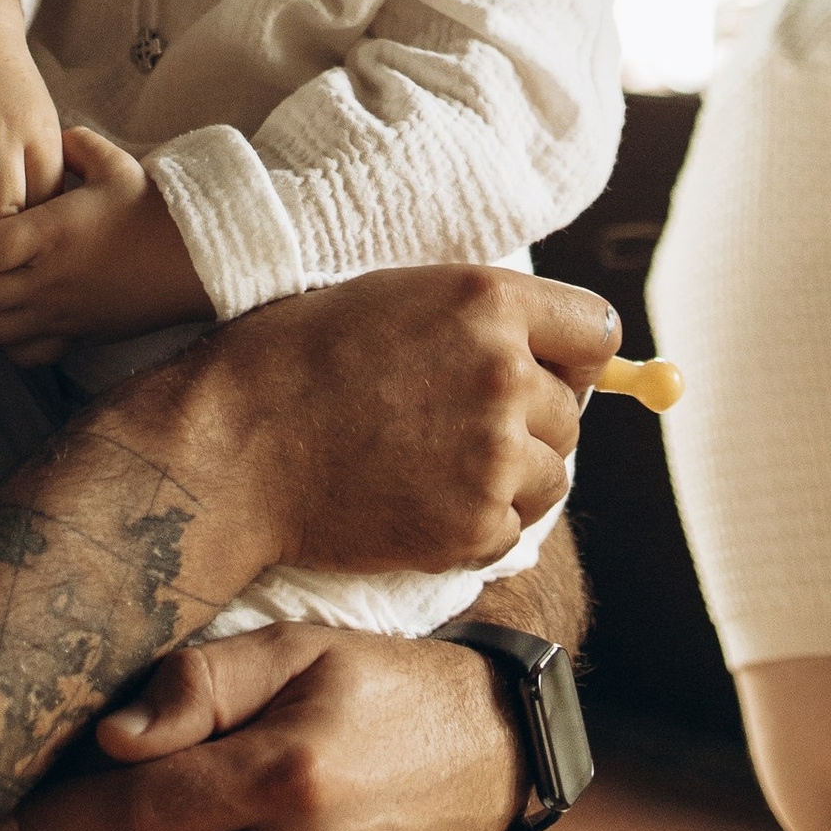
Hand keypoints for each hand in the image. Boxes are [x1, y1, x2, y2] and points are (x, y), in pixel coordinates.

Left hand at [0, 128, 210, 355]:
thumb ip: (77, 146)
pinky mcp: (79, 335)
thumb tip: (58, 137)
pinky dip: (5, 345)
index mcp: (49, 234)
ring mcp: (62, 314)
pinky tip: (2, 328)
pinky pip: (27, 353)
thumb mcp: (115, 165)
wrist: (199, 260)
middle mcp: (47, 280)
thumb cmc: (156, 211)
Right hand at [150, 265, 618, 582]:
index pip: (598, 332)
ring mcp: (494, 455)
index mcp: (488, 300)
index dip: (571, 356)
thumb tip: (557, 358)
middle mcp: (505, 375)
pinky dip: (475, 527)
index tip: (541, 372)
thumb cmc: (295, 361)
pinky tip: (416, 503)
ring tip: (432, 466)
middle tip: (453, 427)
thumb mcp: (395, 298)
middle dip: (529, 422)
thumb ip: (479, 320)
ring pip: (551, 477)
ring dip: (509, 478)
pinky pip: (511, 531)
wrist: (232, 449)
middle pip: (571, 412)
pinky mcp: (474, 524)